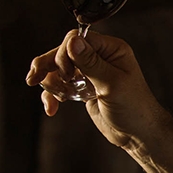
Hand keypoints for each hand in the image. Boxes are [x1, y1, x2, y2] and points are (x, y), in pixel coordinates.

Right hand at [26, 29, 170, 148]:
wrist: (138, 134)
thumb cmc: (134, 108)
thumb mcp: (112, 84)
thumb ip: (90, 63)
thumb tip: (72, 41)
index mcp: (112, 50)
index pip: (79, 39)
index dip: (65, 53)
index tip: (66, 73)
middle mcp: (100, 57)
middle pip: (64, 52)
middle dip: (49, 65)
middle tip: (33, 80)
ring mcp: (90, 73)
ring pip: (58, 68)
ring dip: (49, 82)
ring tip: (54, 99)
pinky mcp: (83, 88)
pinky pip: (60, 85)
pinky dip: (52, 95)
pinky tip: (51, 108)